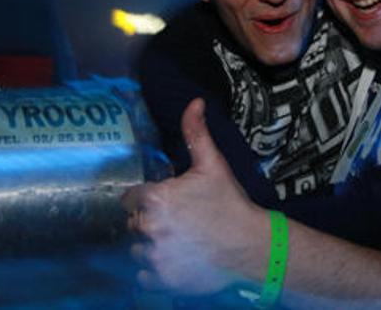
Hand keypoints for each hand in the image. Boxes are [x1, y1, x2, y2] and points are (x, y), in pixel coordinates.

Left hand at [122, 98, 267, 293]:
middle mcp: (149, 228)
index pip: (130, 198)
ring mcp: (154, 256)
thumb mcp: (212, 163)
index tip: (166, 202)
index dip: (147, 198)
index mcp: (155, 198)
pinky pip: (143, 274)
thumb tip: (195, 102)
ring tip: (178, 240)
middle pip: (133, 223)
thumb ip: (195, 132)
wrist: (250, 244)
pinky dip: (156, 270)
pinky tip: (177, 259)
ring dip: (151, 245)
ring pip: (137, 249)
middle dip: (150, 221)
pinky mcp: (162, 278)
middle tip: (178, 220)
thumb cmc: (229, 203)